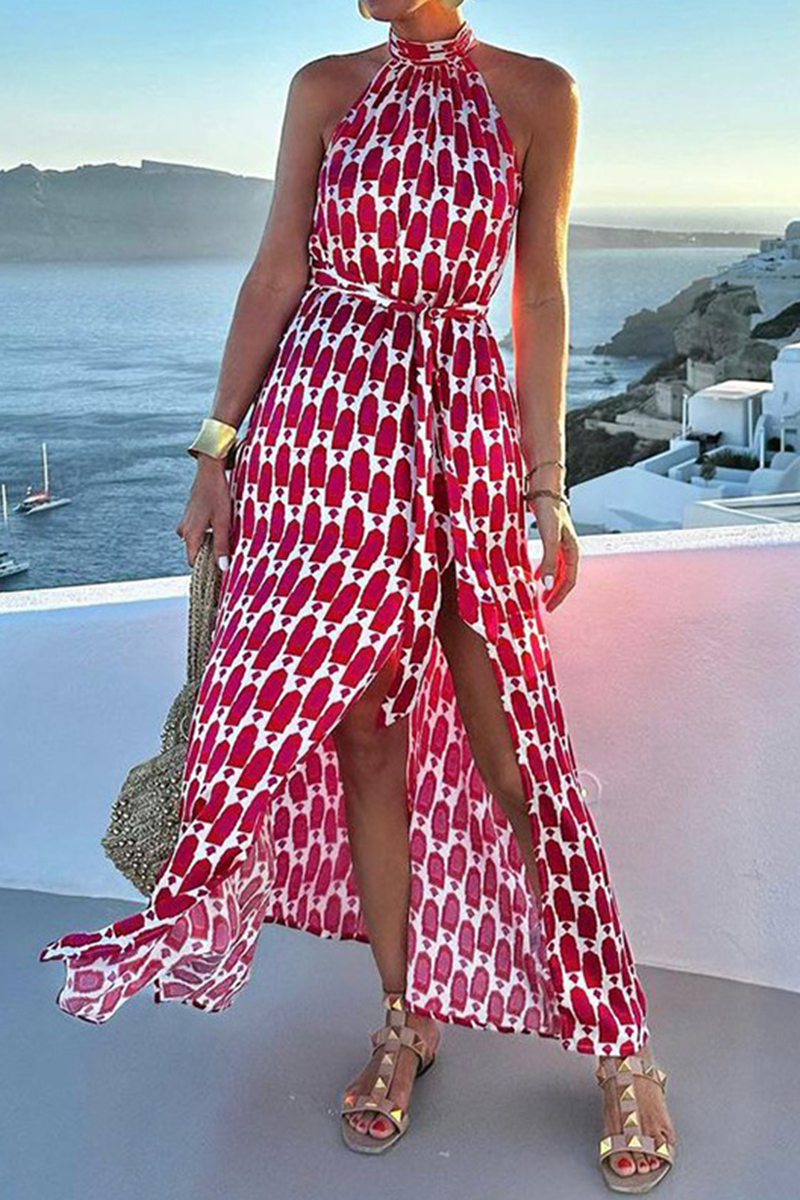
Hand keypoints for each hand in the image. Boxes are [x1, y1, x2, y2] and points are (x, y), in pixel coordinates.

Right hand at [175, 455, 231, 568]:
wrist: (210, 470)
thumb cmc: (217, 495)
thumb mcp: (223, 522)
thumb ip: (222, 545)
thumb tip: (222, 568)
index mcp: (190, 535)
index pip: (194, 563)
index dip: (207, 570)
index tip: (222, 572)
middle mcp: (184, 531)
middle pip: (196, 553)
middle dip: (210, 557)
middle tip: (229, 556)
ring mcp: (186, 522)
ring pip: (198, 542)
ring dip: (210, 544)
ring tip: (228, 540)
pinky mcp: (191, 516)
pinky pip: (199, 532)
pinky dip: (209, 534)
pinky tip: (221, 528)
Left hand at [525, 492, 579, 610]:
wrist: (544, 489)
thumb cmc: (550, 510)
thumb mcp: (549, 538)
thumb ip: (549, 562)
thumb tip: (548, 585)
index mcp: (573, 551)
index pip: (569, 580)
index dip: (560, 595)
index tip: (549, 607)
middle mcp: (569, 549)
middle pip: (566, 577)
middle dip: (557, 593)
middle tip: (546, 606)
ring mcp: (561, 544)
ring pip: (559, 570)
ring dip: (552, 583)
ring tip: (542, 595)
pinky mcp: (552, 538)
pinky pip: (552, 560)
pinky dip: (546, 570)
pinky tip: (537, 574)